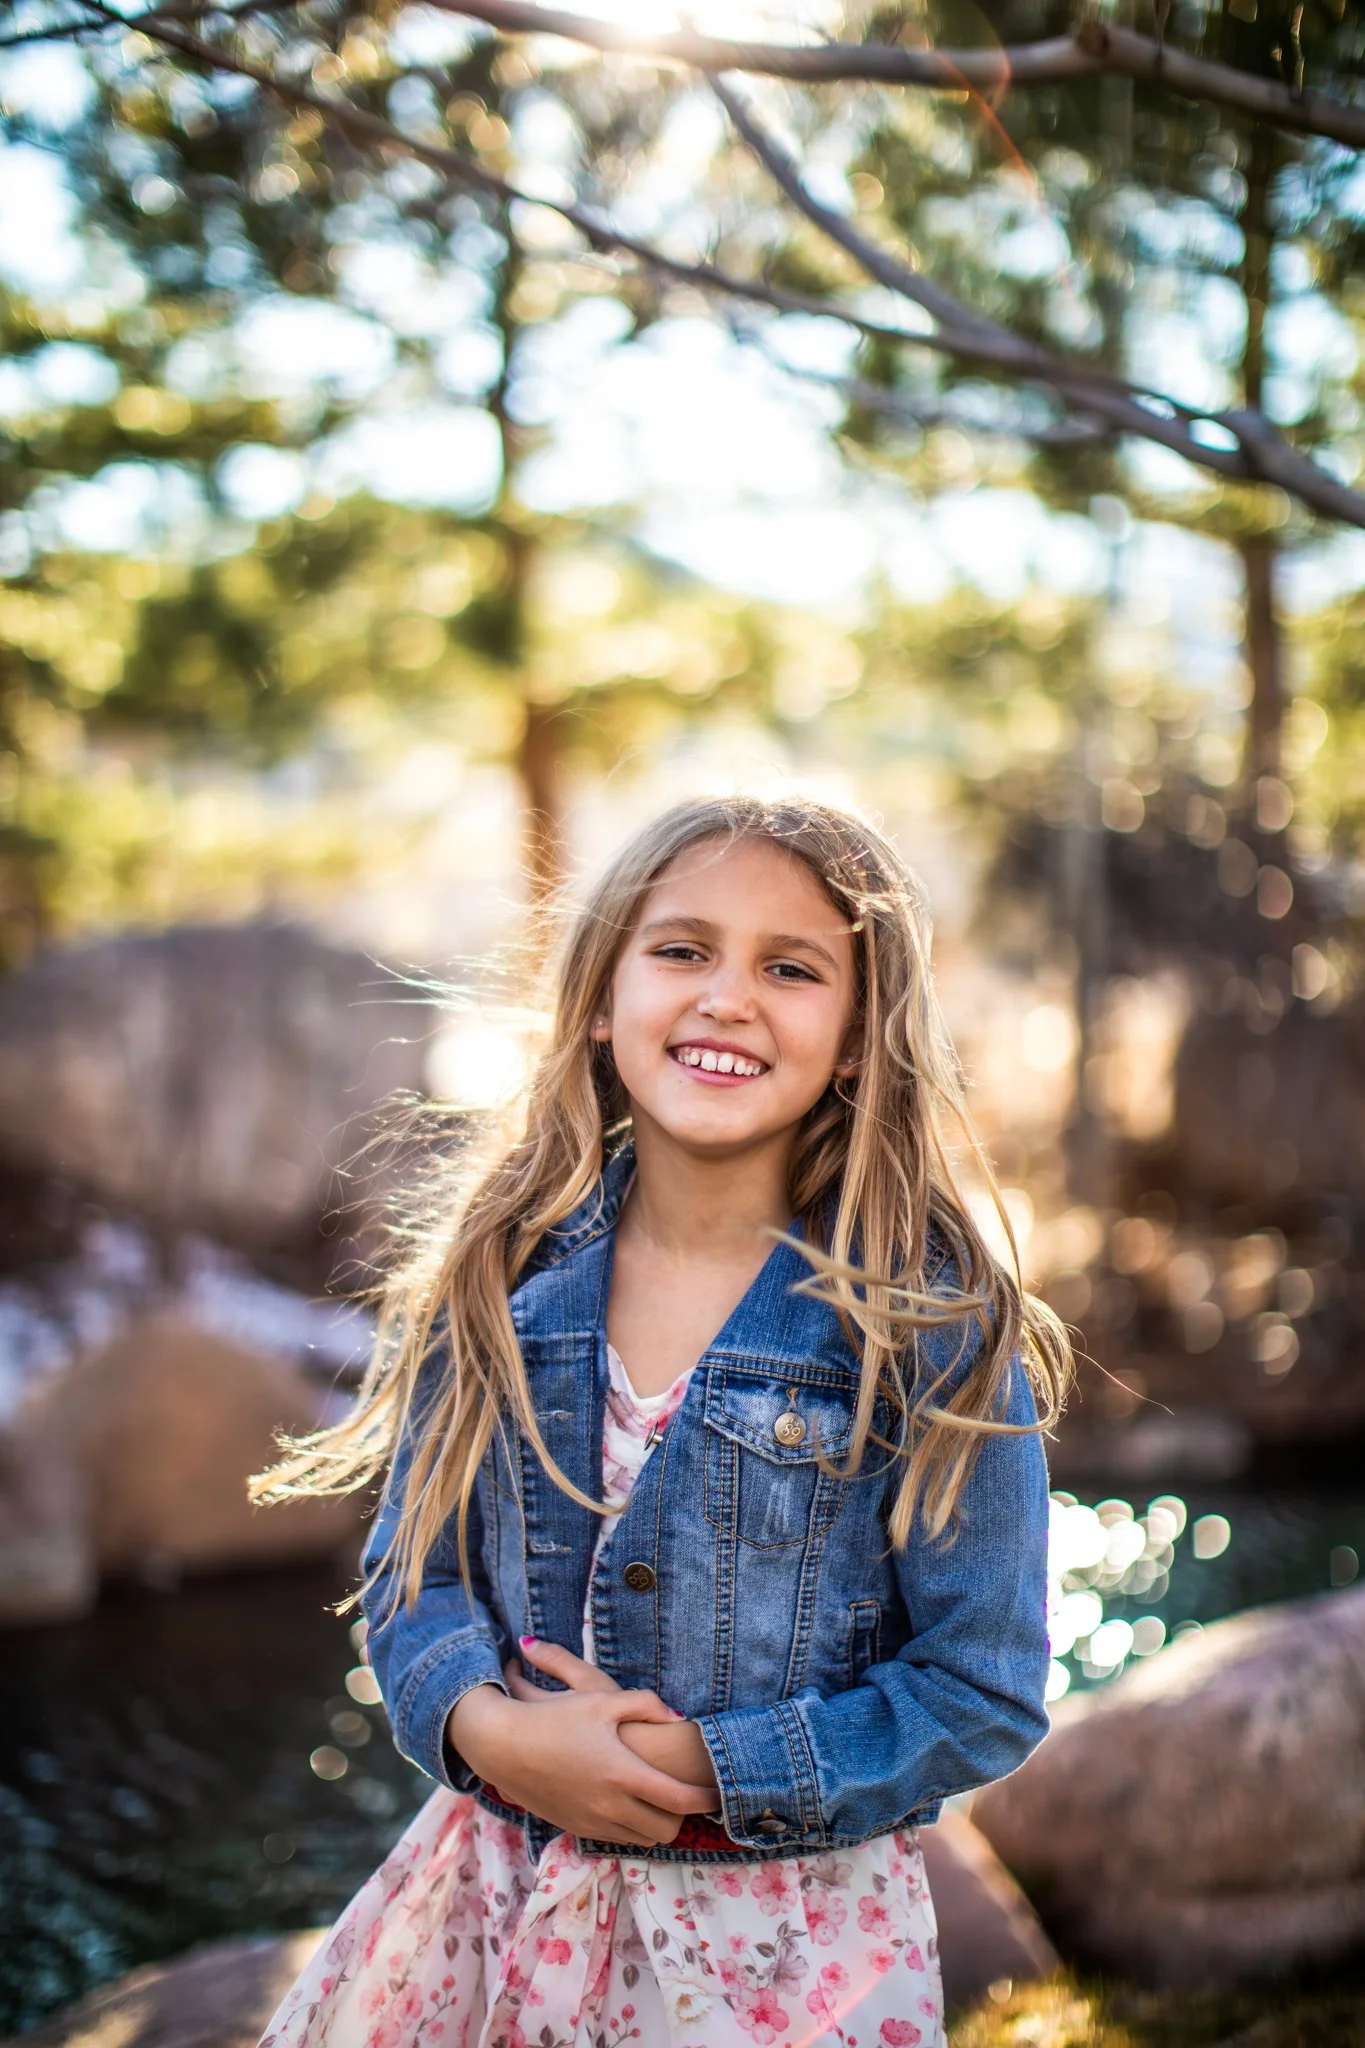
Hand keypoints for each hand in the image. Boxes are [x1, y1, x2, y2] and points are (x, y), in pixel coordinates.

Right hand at [449, 1652, 716, 1848]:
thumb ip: (646, 1704)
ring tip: (660, 1800)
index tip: (716, 1793)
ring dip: (656, 1824)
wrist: (504, 1745)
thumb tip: (679, 1717)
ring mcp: (592, 1820)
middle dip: (682, 1817)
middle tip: (687, 1796)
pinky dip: (630, 1826)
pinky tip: (627, 1802)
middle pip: (665, 1829)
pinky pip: (616, 1838)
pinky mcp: (575, 1827)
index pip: (679, 1799)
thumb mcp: (601, 1697)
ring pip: (641, 1839)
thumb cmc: (556, 1716)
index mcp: (622, 1773)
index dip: (704, 1799)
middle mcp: (610, 1805)